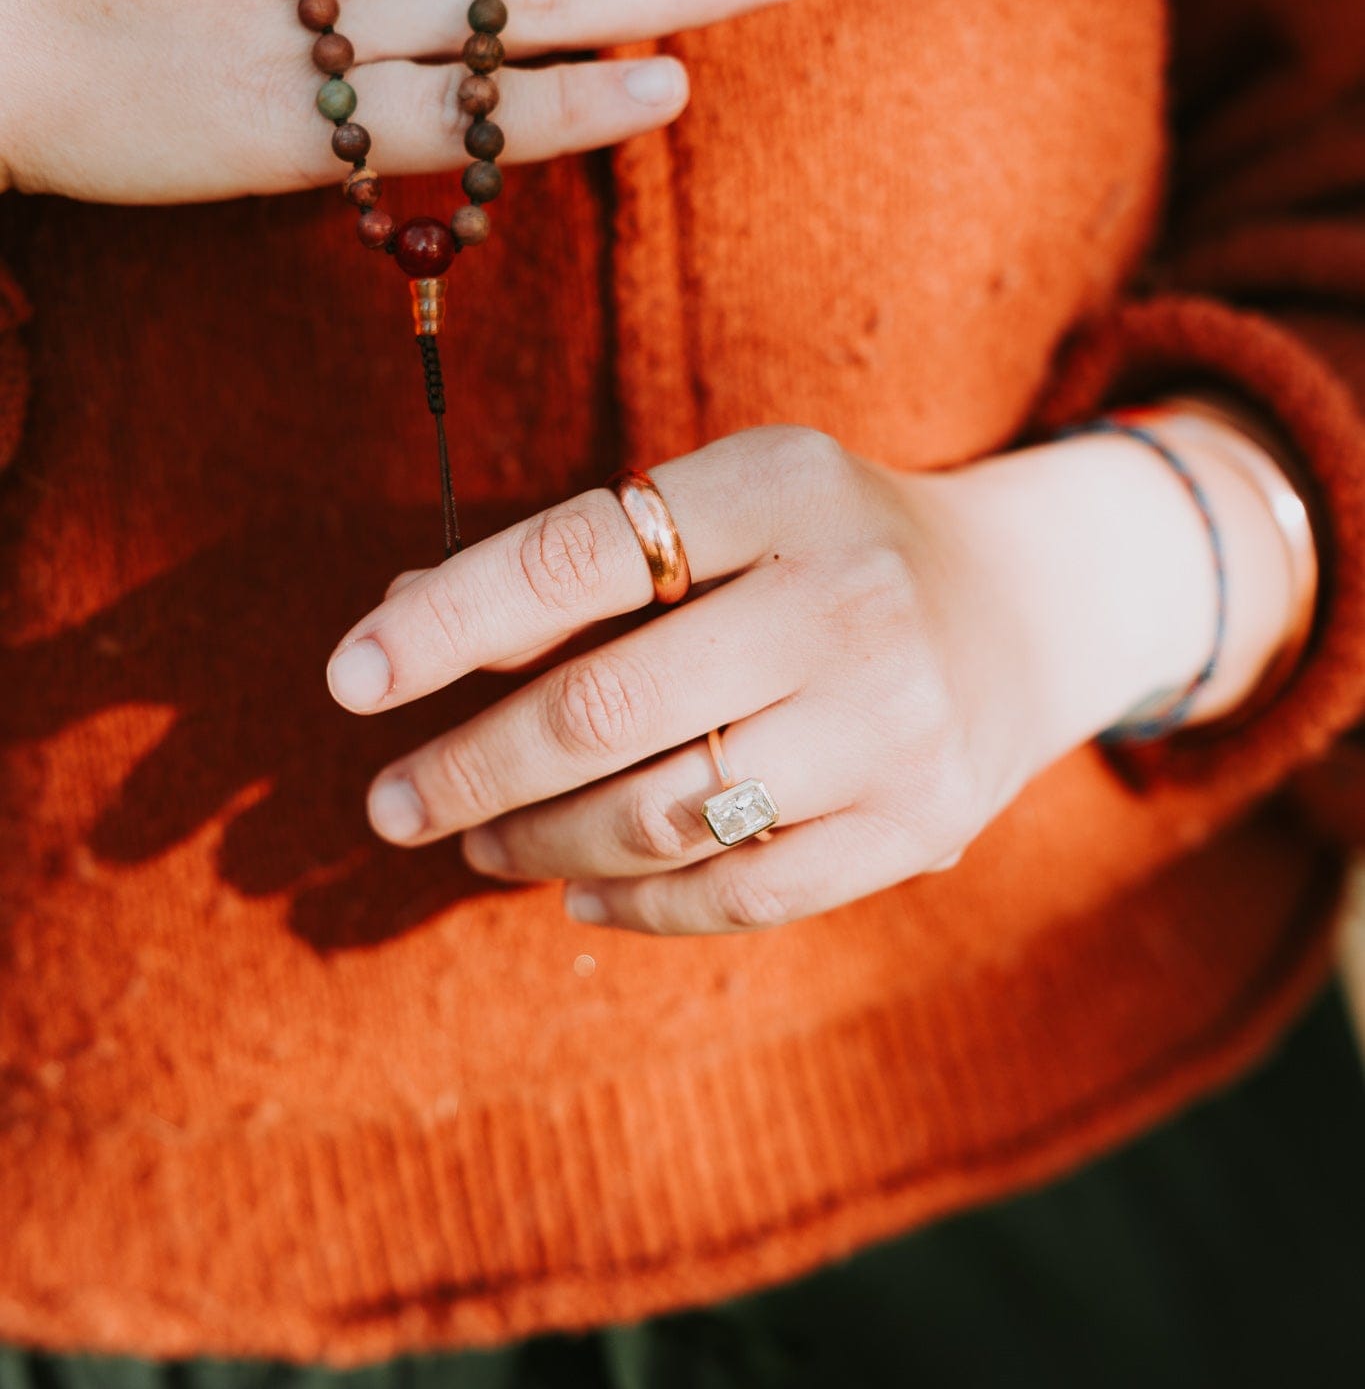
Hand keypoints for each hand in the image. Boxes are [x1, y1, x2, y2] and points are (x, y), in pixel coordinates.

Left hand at [322, 421, 1251, 936]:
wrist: (1029, 605)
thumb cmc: (825, 548)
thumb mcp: (724, 506)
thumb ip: (575, 559)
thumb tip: (403, 625)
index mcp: (782, 486)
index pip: (577, 554)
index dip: (451, 621)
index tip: (350, 678)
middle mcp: (846, 599)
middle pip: (603, 711)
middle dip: (468, 768)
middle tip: (390, 802)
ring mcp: (892, 723)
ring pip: (658, 817)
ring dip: (535, 840)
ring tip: (476, 839)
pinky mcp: (917, 824)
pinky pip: (737, 894)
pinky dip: (633, 902)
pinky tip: (576, 887)